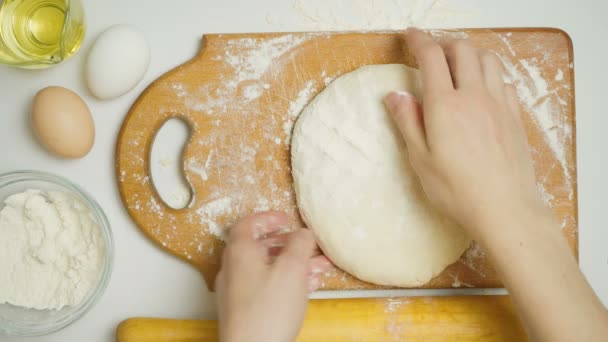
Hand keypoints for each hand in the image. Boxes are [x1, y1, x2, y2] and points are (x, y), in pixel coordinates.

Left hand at [216, 211, 331, 341]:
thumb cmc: (268, 310)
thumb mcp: (292, 269)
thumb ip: (299, 244)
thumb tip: (302, 233)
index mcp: (240, 252)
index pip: (247, 224)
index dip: (267, 218)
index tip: (286, 220)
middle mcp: (233, 269)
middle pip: (259, 247)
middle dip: (288, 245)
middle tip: (306, 245)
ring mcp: (236, 292)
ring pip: (266, 269)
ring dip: (292, 265)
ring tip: (318, 268)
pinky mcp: (244, 311)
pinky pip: (265, 287)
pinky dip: (285, 282)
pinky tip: (307, 288)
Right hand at [384, 29, 546, 237]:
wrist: (505, 208)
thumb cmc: (457, 190)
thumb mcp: (420, 159)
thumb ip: (408, 122)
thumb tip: (395, 96)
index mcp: (445, 105)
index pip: (431, 57)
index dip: (418, 40)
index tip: (410, 36)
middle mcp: (474, 96)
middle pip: (462, 50)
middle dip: (444, 44)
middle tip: (432, 54)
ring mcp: (499, 104)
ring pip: (488, 60)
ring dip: (470, 54)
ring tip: (458, 66)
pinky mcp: (514, 116)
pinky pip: (504, 81)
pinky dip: (490, 75)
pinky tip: (483, 90)